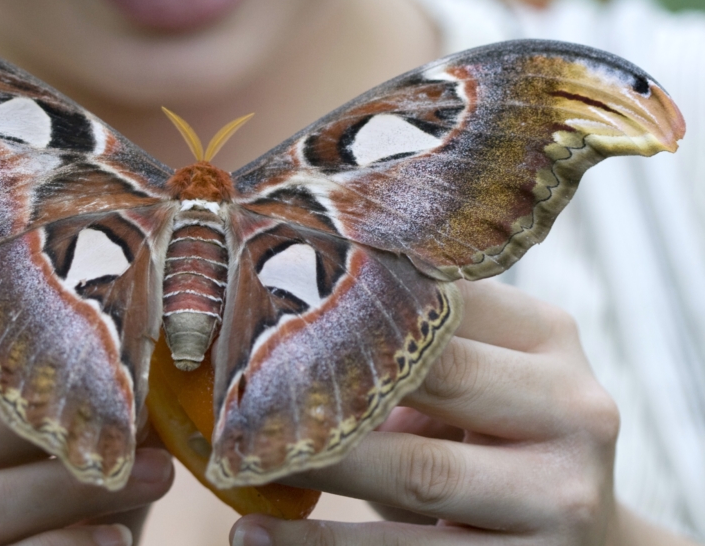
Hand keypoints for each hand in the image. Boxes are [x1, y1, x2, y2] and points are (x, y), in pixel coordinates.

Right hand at [0, 353, 173, 545]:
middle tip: (131, 424)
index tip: (114, 375)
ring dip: (69, 486)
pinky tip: (117, 539)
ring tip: (156, 475)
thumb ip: (80, 430)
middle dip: (39, 425)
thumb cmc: (64, 537)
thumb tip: (135, 368)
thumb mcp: (66, 479)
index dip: (26, 374)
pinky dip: (63, 545)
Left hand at [230, 280, 667, 545]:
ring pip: (416, 473)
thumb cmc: (490, 436)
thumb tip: (274, 312)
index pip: (444, 299)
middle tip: (242, 378)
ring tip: (237, 460)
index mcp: (549, 337)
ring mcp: (562, 493)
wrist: (579, 534)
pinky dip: (324, 544)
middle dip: (330, 377)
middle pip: (434, 376)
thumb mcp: (474, 374)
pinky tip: (255, 535)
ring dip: (315, 465)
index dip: (356, 297)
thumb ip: (413, 341)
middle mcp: (573, 406)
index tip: (269, 296)